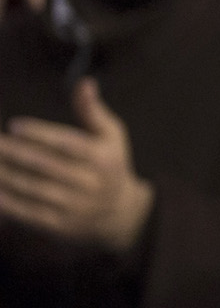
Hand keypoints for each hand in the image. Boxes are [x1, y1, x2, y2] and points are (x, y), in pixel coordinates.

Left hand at [0, 79, 153, 251]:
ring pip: (33, 188)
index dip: (39, 133)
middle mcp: (90, 183)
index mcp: (103, 158)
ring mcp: (75, 206)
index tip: (13, 125)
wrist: (120, 214)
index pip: (67, 143)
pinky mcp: (60, 225)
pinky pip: (28, 212)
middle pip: (45, 165)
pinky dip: (8, 201)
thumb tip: (84, 82)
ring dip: (5, 175)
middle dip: (14, 152)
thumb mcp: (111, 136)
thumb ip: (93, 111)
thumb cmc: (110, 165)